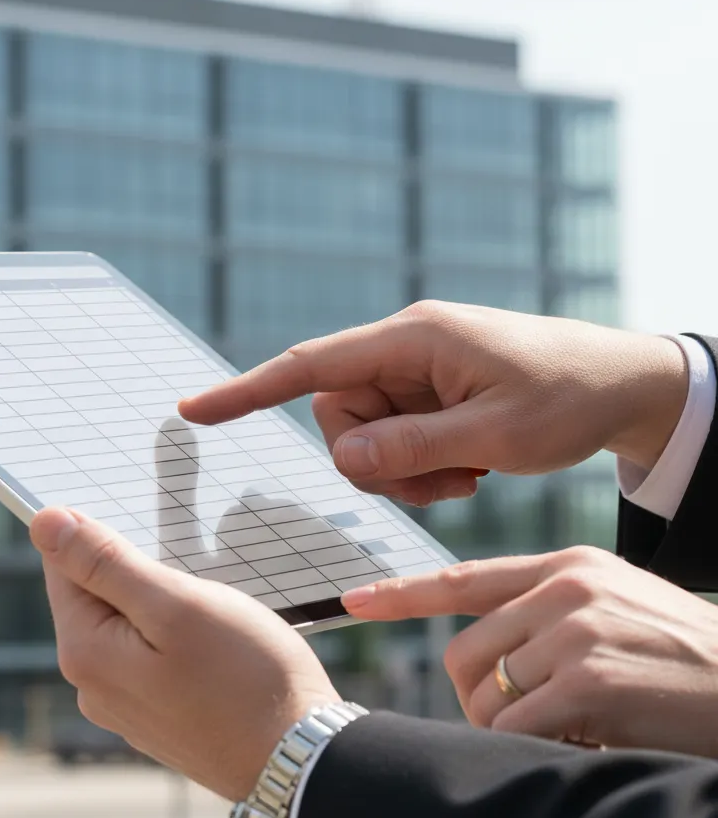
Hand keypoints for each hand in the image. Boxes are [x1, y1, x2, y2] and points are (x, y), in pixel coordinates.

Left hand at [29, 507, 339, 799]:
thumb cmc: (246, 676)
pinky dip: (171, 631)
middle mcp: (92, 685)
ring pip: (124, 622)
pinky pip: (146, 652)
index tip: (151, 532)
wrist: (300, 756)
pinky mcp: (155, 713)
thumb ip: (106, 562)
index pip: (64, 565)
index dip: (103, 534)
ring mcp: (124, 705)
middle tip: (190, 572)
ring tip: (208, 608)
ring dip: (157, 600)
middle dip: (134, 568)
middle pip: (93, 594)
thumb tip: (44, 522)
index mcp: (85, 651)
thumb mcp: (176, 604)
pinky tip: (210, 638)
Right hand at [178, 301, 686, 505]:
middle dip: (378, 461)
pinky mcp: (429, 395)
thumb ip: (412, 447)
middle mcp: (403, 349)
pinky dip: (423, 468)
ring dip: (406, 471)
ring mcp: (415, 373)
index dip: (247, 390)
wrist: (622, 384)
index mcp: (411, 339)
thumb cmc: (567, 395)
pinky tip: (472, 467)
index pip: (310, 364)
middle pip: (338, 415)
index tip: (194, 411)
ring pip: (366, 436)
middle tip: (445, 479)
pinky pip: (395, 441)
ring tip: (468, 473)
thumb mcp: (495, 432)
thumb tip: (342, 460)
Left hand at [342, 546, 717, 756]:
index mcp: (564, 567)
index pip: (462, 578)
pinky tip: (576, 745)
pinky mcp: (589, 679)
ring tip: (561, 732)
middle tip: (520, 722)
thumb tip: (489, 649)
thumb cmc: (682, 658)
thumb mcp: (615, 607)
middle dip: (478, 699)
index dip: (403, 592)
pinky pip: (515, 725)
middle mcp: (563, 588)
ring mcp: (574, 630)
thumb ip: (550, 611)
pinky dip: (529, 747)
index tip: (355, 599)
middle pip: (465, 650)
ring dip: (506, 728)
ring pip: (486, 692)